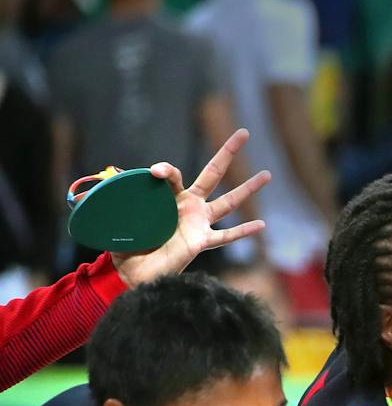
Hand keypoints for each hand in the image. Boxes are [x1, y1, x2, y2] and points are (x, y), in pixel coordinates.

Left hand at [110, 129, 272, 286]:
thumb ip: (119, 198)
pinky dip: (244, 232)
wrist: (132, 272)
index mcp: (168, 196)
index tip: (155, 172)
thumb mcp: (120, 215)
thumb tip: (110, 179)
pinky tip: (261, 225)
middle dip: (228, 153)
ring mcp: (199, 223)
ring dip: (248, 189)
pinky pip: (226, 236)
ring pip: (228, 203)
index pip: (175, 175)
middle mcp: (188, 205)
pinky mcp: (202, 242)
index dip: (167, 170)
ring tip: (267, 174)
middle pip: (213, 174)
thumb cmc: (126, 243)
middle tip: (243, 133)